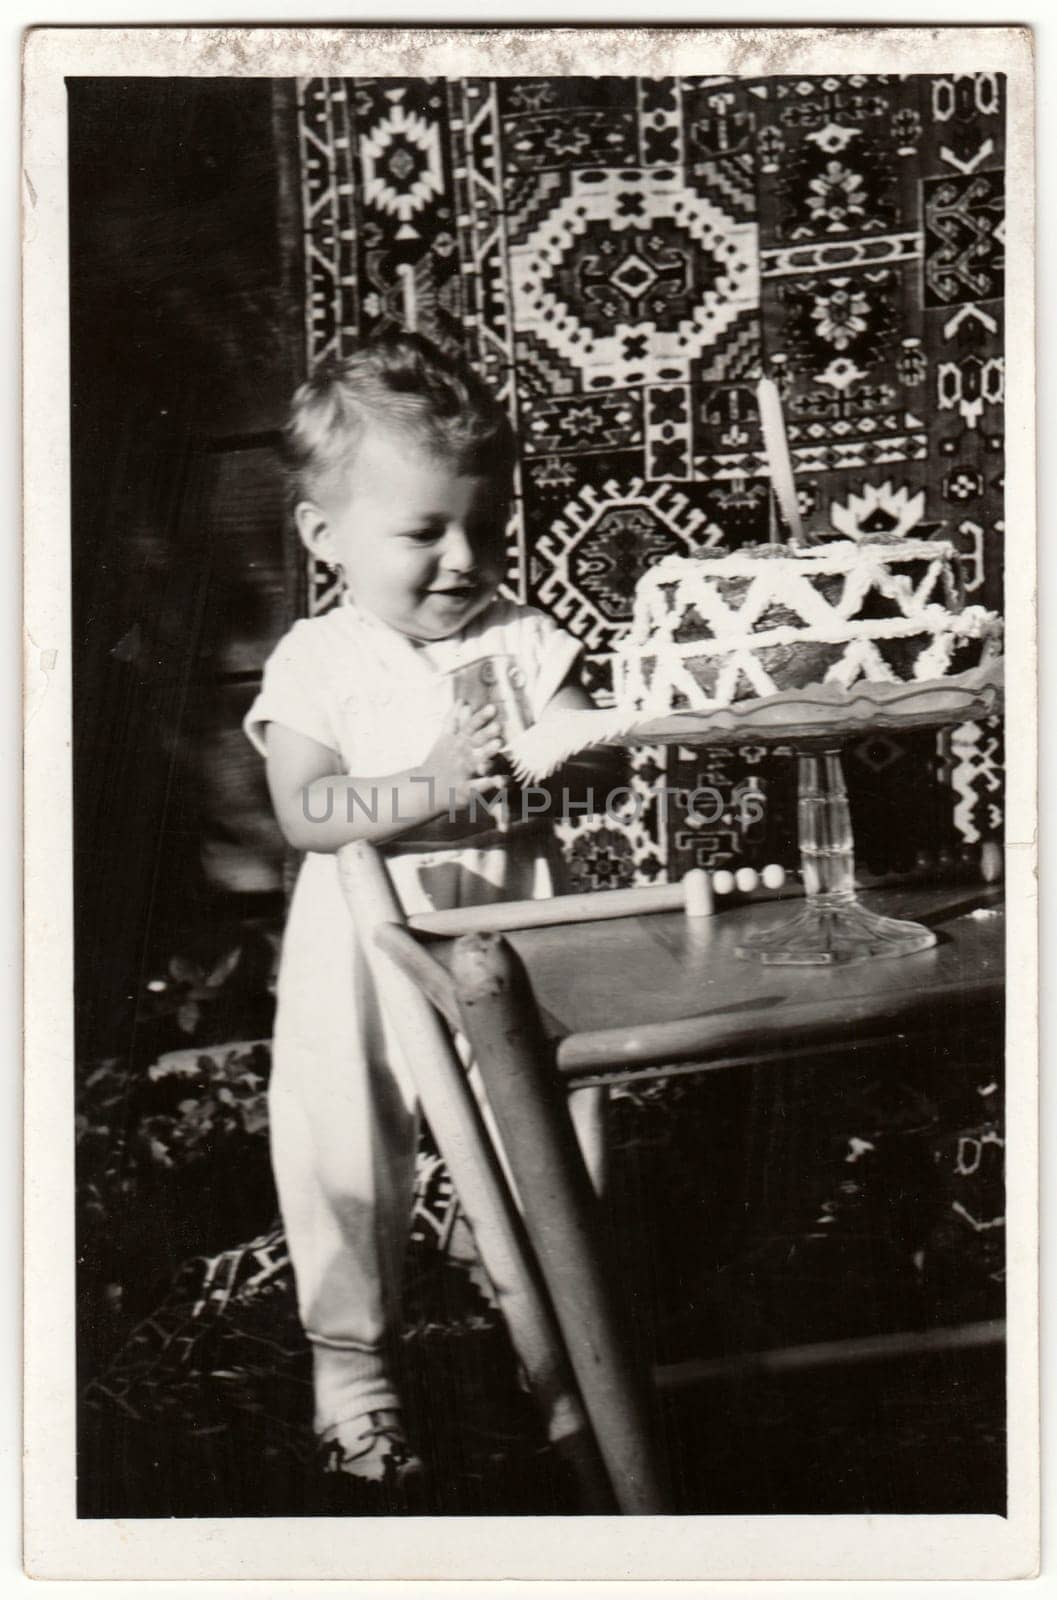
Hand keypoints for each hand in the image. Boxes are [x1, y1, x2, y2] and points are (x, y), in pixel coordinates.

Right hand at [419, 700, 508, 814]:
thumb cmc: (439, 762)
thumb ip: (454, 720)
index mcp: (457, 742)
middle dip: (485, 733)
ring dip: (486, 752)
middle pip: (473, 742)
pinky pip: (478, 786)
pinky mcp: (464, 790)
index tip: (492, 708)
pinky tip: (502, 780)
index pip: (469, 727)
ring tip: (498, 744)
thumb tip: (462, 700)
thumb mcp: (444, 739)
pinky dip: (489, 783)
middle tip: (498, 725)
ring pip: (475, 761)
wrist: (424, 789)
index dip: (480, 718)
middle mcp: (460, 755)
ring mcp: (461, 772)